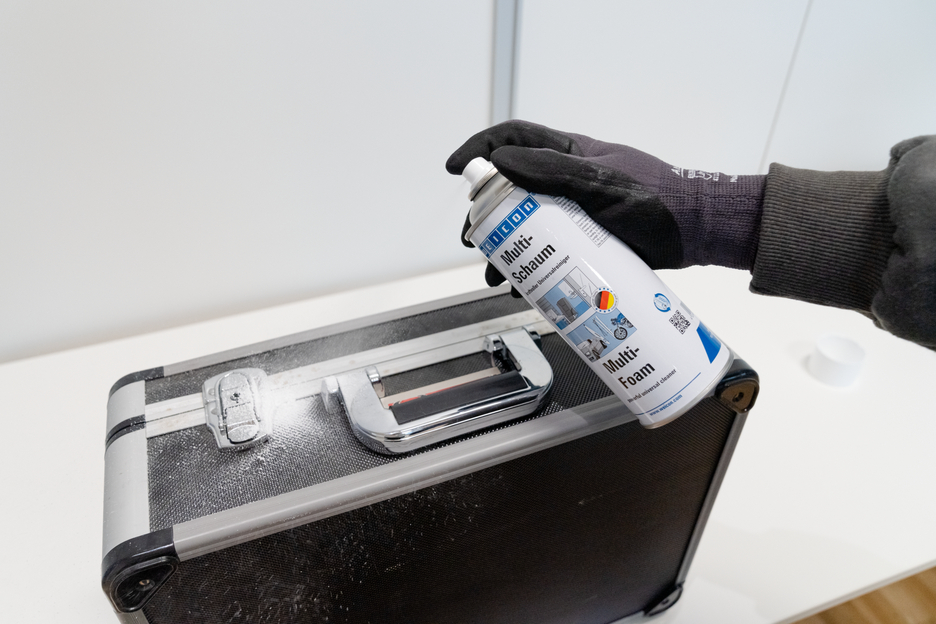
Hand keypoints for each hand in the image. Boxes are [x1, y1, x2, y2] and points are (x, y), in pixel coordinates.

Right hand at [448, 120, 765, 279]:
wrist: (697, 231)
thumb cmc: (655, 199)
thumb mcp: (602, 183)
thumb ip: (554, 172)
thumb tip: (501, 161)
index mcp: (566, 155)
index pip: (513, 139)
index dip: (480, 149)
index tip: (456, 170)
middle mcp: (563, 182)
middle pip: (510, 192)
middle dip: (485, 216)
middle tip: (474, 239)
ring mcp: (573, 214)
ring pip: (525, 227)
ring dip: (504, 250)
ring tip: (497, 275)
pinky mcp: (584, 243)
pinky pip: (548, 253)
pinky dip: (531, 270)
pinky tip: (525, 288)